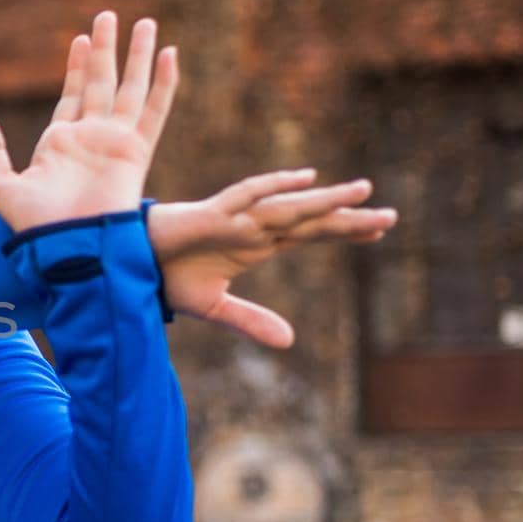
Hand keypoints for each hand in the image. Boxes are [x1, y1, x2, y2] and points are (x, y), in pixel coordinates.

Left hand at [0, 11, 176, 230]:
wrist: (69, 247)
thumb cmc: (35, 226)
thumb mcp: (1, 184)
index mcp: (60, 143)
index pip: (72, 95)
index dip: (76, 67)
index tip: (78, 39)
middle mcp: (90, 138)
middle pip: (101, 83)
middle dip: (104, 50)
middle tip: (106, 16)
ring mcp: (115, 142)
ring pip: (131, 89)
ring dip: (138, 56)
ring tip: (146, 23)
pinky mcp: (136, 151)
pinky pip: (154, 111)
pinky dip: (164, 84)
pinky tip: (171, 55)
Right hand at [146, 170, 399, 347]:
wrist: (130, 264)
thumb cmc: (168, 278)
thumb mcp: (216, 307)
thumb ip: (252, 321)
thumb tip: (290, 343)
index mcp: (258, 246)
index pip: (311, 236)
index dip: (345, 232)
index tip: (381, 229)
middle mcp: (254, 229)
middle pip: (311, 221)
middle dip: (350, 218)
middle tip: (392, 217)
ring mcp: (236, 218)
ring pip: (289, 207)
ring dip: (325, 200)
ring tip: (364, 192)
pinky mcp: (212, 214)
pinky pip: (247, 195)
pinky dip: (273, 186)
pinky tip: (304, 178)